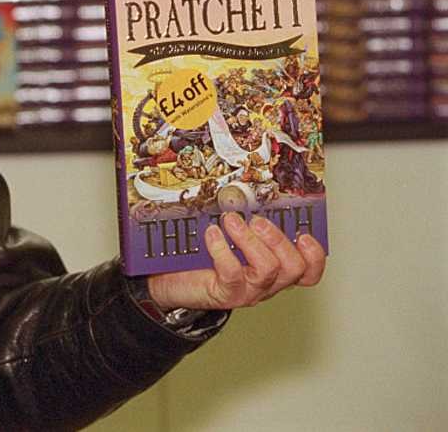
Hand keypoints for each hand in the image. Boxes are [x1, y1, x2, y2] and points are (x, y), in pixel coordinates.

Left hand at [147, 212, 325, 310]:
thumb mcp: (230, 239)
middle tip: (258, 221)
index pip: (308, 270)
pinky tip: (212, 234)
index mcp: (274, 268)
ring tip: (232, 221)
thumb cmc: (202, 259)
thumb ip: (245, 223)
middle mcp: (266, 282)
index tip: (303, 234)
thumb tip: (246, 194)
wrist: (173, 282)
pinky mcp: (225, 294)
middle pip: (294, 268)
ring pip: (268, 269)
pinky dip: (222, 250)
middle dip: (279, 239)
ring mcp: (248, 290)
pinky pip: (232, 274)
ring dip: (251, 240)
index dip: (315, 255)